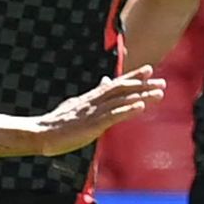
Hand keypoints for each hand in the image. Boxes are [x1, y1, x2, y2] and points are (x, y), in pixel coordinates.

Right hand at [27, 68, 163, 151]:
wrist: (40, 134)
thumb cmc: (57, 124)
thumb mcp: (75, 106)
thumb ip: (91, 96)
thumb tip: (103, 83)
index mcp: (90, 98)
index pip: (114, 84)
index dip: (132, 77)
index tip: (149, 70)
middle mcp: (93, 102)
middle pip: (121, 89)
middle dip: (142, 85)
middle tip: (162, 82)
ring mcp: (93, 113)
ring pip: (120, 101)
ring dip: (141, 96)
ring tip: (159, 93)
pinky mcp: (92, 125)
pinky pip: (112, 116)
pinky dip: (127, 110)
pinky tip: (140, 106)